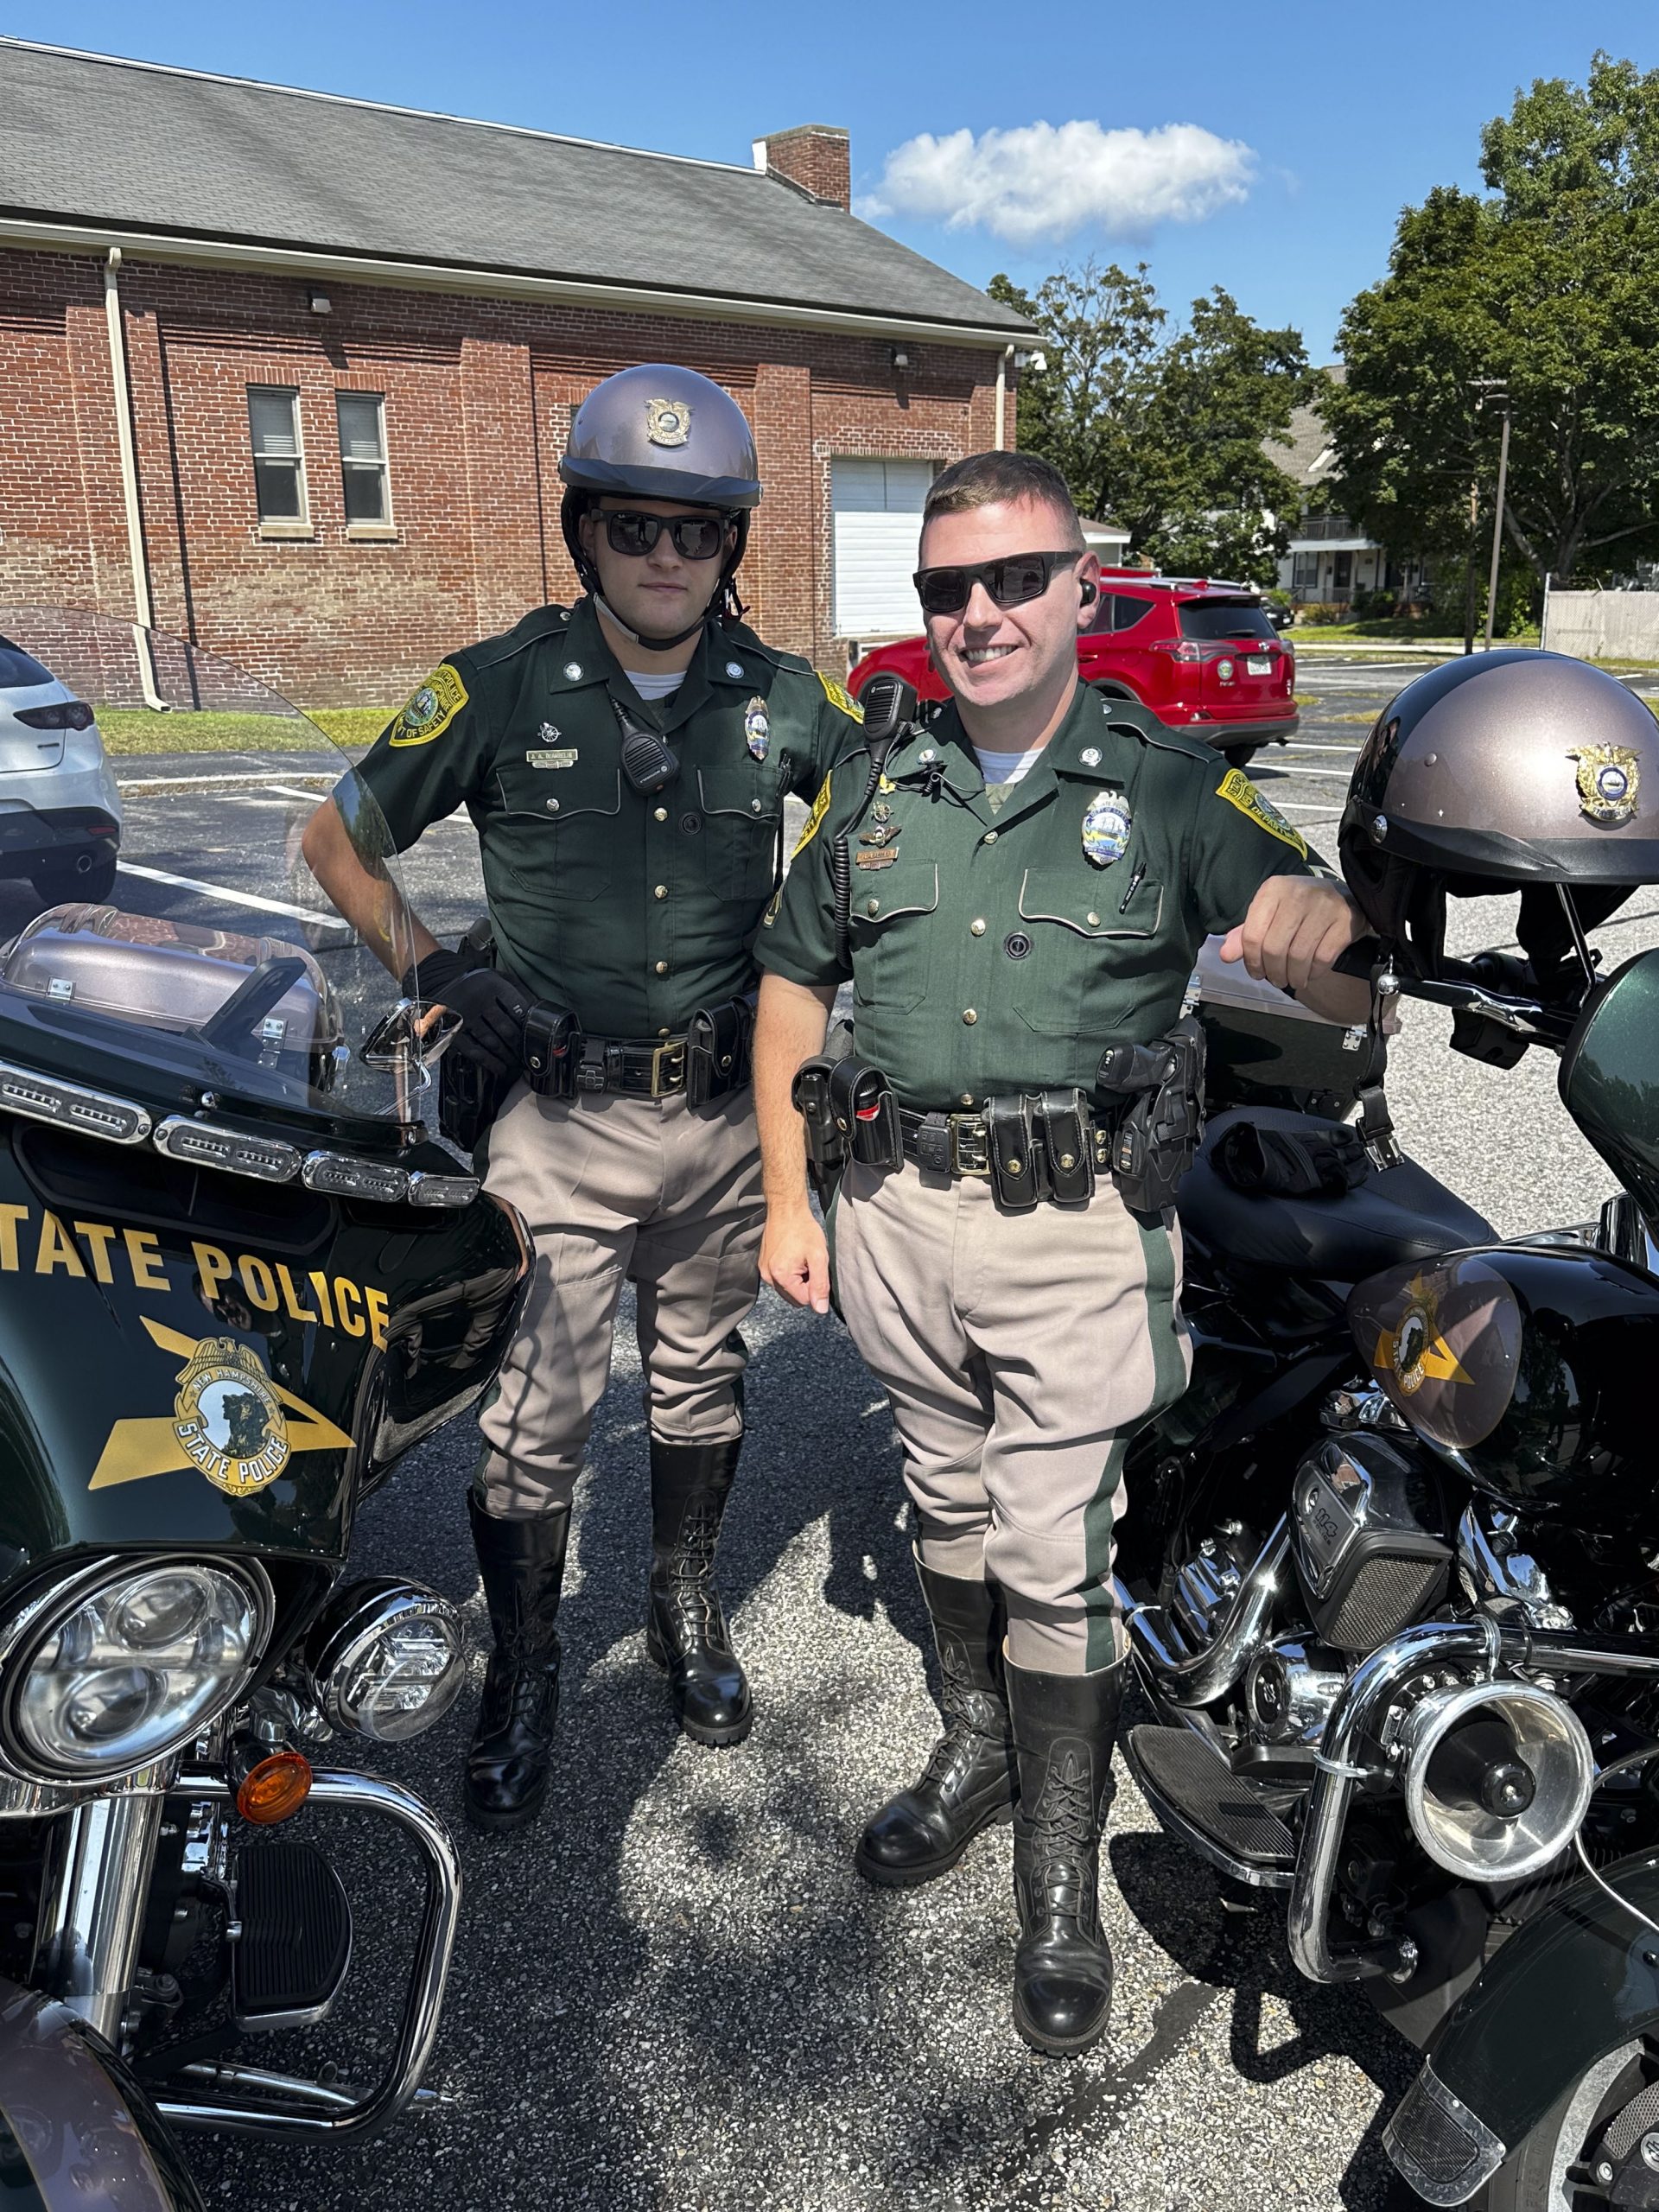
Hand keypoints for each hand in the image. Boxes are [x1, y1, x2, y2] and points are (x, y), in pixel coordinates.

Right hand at [405, 953, 527, 1080]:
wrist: (442, 982)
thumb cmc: (477, 983)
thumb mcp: (498, 977)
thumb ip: (518, 990)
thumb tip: (540, 1010)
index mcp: (492, 985)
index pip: (518, 1010)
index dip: (528, 1027)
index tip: (536, 1038)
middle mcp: (477, 1000)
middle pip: (507, 1030)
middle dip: (520, 1046)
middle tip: (529, 1056)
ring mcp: (464, 1017)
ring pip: (492, 1043)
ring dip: (508, 1057)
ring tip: (518, 1064)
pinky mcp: (453, 1031)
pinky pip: (475, 1052)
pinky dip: (490, 1063)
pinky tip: (500, 1068)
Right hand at [760, 1203, 831, 1315]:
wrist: (786, 1209)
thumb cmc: (803, 1229)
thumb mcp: (819, 1257)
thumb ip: (820, 1285)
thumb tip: (820, 1309)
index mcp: (781, 1277)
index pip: (804, 1300)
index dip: (815, 1287)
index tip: (815, 1267)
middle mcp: (768, 1277)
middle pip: (794, 1297)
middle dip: (805, 1285)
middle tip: (809, 1263)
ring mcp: (764, 1271)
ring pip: (787, 1289)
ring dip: (798, 1279)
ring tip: (801, 1258)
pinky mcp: (763, 1265)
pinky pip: (780, 1280)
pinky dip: (790, 1273)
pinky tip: (794, 1256)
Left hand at [1218, 877, 1361, 996]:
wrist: (1346, 897)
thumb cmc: (1302, 908)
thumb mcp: (1270, 914)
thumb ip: (1246, 934)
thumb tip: (1226, 955)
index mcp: (1273, 889)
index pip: (1252, 935)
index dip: (1251, 961)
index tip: (1256, 972)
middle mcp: (1297, 894)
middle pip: (1274, 949)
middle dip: (1273, 972)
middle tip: (1276, 979)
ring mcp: (1324, 906)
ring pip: (1298, 956)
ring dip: (1293, 977)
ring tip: (1293, 979)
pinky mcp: (1344, 921)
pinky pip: (1322, 958)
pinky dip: (1314, 972)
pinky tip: (1310, 972)